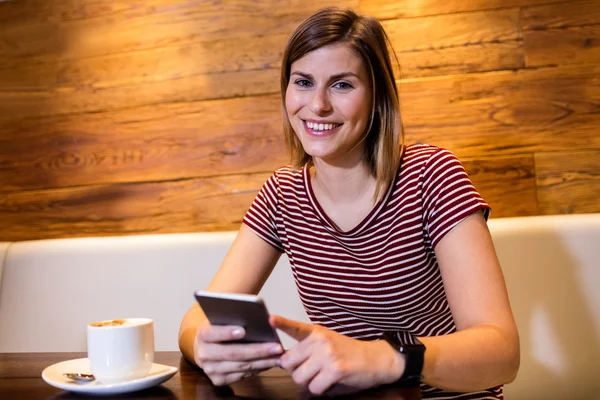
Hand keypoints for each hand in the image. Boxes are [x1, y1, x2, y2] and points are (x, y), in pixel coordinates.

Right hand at [194, 320, 282, 385]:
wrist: (207, 346)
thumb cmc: (219, 327)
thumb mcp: (222, 317)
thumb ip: (233, 315)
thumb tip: (253, 313)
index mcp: (203, 334)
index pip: (213, 333)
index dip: (227, 332)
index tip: (244, 330)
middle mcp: (203, 354)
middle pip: (232, 353)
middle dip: (257, 350)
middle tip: (276, 346)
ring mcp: (210, 370)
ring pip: (240, 366)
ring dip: (263, 361)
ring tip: (279, 355)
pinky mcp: (218, 380)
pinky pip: (242, 375)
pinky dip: (258, 368)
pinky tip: (271, 362)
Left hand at [270, 315, 404, 395]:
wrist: (375, 359)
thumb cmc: (347, 353)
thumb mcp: (326, 344)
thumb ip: (306, 350)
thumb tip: (283, 362)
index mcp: (316, 332)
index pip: (295, 327)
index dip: (281, 323)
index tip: (270, 318)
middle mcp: (320, 340)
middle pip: (289, 363)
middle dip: (296, 372)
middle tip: (311, 371)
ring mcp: (327, 354)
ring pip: (300, 378)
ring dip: (309, 383)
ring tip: (322, 376)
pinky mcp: (335, 369)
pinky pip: (314, 388)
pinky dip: (321, 390)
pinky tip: (331, 382)